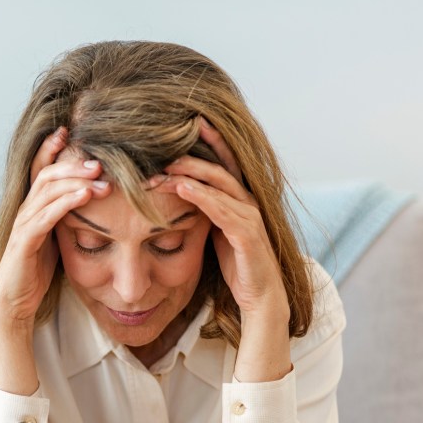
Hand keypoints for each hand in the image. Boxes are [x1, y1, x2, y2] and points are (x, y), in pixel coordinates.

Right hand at [0, 127, 112, 329]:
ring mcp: (23, 225)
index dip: (50, 148)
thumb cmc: (37, 271)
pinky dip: (67, 202)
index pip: (38, 169)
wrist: (15, 302)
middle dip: (72, 164)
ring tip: (101, 176)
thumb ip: (66, 217)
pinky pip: (46, 216)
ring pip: (47, 191)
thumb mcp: (55, 237)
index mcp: (32, 208)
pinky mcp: (25, 242)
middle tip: (100, 161)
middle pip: (45, 174)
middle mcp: (24, 211)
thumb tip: (93, 199)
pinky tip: (85, 195)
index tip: (68, 131)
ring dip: (76, 180)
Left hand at [153, 116, 287, 318]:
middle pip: (220, 169)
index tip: (187, 124)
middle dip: (191, 156)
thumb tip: (178, 193)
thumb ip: (204, 211)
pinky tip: (182, 188)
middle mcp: (248, 203)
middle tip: (162, 147)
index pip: (224, 163)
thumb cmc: (236, 265)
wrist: (259, 298)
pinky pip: (222, 211)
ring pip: (219, 186)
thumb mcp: (215, 232)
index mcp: (240, 200)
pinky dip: (201, 197)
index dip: (210, 142)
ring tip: (164, 167)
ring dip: (190, 174)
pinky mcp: (248, 236)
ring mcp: (250, 218)